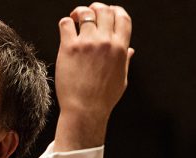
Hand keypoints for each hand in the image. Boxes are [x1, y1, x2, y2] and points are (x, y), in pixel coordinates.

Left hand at [53, 3, 132, 150]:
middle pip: (104, 10)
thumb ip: (126, 61)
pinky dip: (65, 23)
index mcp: (121, 47)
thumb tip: (130, 50)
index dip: (114, 10)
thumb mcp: (122, 79)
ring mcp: (87, 43)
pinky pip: (66, 24)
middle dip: (95, 8)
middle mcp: (105, 42)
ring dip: (79, 13)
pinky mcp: (69, 48)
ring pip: (85, 13)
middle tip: (87, 15)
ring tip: (75, 19)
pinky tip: (65, 29)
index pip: (122, 16)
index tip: (107, 13)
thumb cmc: (103, 98)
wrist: (85, 109)